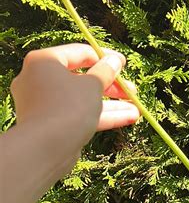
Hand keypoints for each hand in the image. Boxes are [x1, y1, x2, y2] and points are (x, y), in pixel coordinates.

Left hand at [10, 43, 139, 173]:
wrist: (44, 149)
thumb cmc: (67, 107)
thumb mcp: (93, 85)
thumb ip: (105, 71)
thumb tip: (114, 61)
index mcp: (44, 62)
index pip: (79, 53)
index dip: (104, 57)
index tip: (124, 64)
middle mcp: (39, 80)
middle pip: (81, 78)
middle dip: (110, 85)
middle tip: (131, 90)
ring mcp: (44, 104)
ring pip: (81, 99)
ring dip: (110, 103)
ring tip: (136, 109)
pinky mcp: (51, 125)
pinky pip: (77, 115)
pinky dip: (100, 116)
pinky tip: (127, 119)